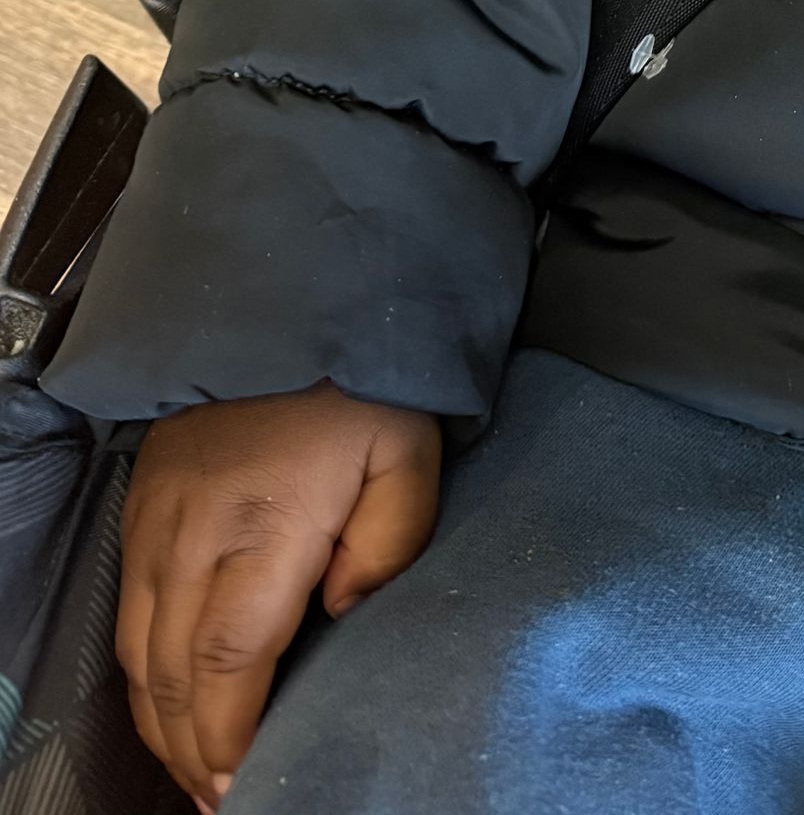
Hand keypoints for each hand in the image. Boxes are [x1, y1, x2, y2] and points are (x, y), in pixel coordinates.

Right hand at [118, 381, 440, 809]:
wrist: (284, 302)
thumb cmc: (358, 383)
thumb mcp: (408, 450)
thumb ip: (390, 540)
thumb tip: (344, 614)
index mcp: (265, 525)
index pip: (228, 661)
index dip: (229, 734)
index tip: (244, 782)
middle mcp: (195, 534)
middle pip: (173, 675)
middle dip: (195, 749)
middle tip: (225, 796)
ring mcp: (158, 522)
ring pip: (140, 654)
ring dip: (164, 722)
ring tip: (201, 770)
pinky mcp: (142, 509)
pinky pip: (130, 615)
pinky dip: (144, 675)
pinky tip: (173, 702)